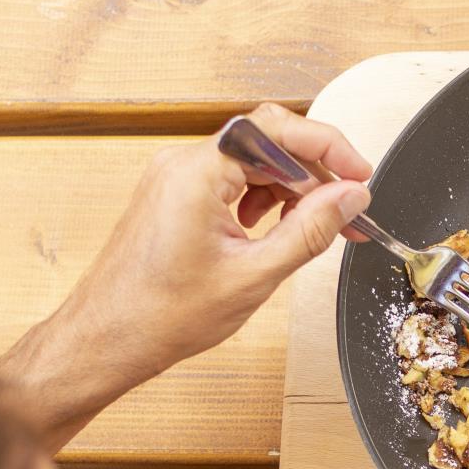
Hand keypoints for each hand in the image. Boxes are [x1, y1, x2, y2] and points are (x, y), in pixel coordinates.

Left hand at [70, 102, 372, 376]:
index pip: (277, 130)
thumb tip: (349, 199)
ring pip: (251, 164)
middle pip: (267, 144)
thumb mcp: (254, 275)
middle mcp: (183, 165)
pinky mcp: (174, 197)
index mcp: (198, 174)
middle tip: (350, 211)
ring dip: (291, 191)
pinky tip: (277, 231)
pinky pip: (230, 182)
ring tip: (319, 229)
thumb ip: (310, 231)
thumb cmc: (161, 315)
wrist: (109, 338)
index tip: (359, 174)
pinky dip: (262, 201)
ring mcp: (176, 179)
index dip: (328, 147)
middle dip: (315, 175)